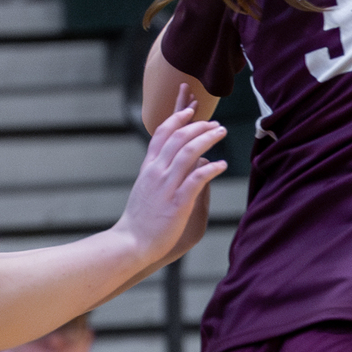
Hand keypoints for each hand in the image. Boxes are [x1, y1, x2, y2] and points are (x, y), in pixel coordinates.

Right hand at [112, 90, 226, 271]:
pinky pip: (196, 180)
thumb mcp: (147, 188)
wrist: (129, 242)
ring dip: (207, 139)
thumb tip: (177, 161)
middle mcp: (156, 173)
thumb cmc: (140, 218)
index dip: (177, 118)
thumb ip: (161, 172)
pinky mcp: (177, 203)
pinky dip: (210, 169)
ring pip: (188, 153)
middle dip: (199, 126)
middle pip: (178, 138)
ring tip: (222, 132)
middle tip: (216, 123)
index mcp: (149, 168)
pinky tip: (222, 165)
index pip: (161, 134)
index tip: (191, 109)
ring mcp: (166, 187)